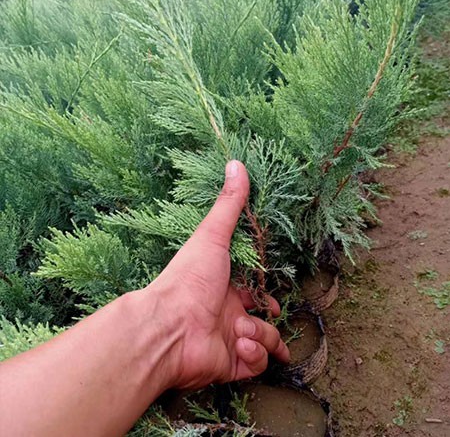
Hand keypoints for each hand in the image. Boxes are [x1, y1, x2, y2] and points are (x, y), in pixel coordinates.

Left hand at [149, 160, 289, 388]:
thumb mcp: (213, 236)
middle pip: (260, 322)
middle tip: (268, 314)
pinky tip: (238, 346)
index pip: (250, 294)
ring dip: (261, 337)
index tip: (272, 297)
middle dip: (269, 323)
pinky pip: (255, 364)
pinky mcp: (229, 366)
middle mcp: (225, 315)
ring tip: (240, 333)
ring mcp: (227, 342)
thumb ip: (228, 204)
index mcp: (222, 288)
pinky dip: (254, 356)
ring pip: (263, 343)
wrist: (169, 327)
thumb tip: (236, 163)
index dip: (264, 296)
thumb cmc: (188, 279)